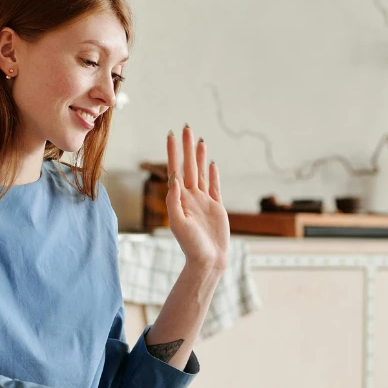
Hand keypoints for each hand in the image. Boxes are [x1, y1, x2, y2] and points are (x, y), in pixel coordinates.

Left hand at [166, 125, 229, 270]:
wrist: (208, 261)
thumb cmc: (191, 245)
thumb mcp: (178, 222)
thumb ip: (174, 200)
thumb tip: (174, 178)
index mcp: (180, 199)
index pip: (175, 169)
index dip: (173, 152)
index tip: (171, 134)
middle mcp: (190, 197)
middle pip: (188, 166)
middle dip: (187, 147)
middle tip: (186, 127)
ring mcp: (204, 201)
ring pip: (201, 173)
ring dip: (199, 156)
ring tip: (199, 140)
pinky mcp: (216, 207)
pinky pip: (214, 186)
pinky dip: (212, 174)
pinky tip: (211, 163)